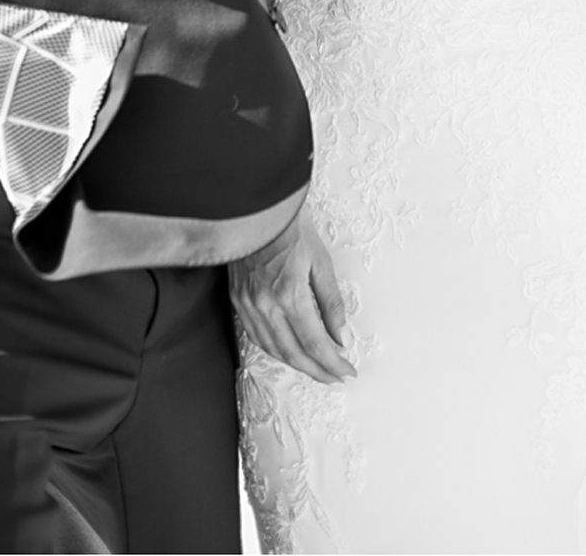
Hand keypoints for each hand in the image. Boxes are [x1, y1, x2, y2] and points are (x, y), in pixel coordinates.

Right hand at [229, 210, 354, 384]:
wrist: (258, 208)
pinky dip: (275, 350)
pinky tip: (287, 352)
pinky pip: (256, 337)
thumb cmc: (291, 227)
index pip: (315, 343)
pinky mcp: (238, 301)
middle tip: (335, 376)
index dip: (332, 362)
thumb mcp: (321, 261)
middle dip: (317, 370)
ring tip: (316, 369)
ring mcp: (248, 305)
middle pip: (293, 354)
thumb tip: (342, 335)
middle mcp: (265, 305)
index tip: (347, 371)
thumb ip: (331, 303)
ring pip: (273, 350)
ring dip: (296, 364)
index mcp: (289, 294)